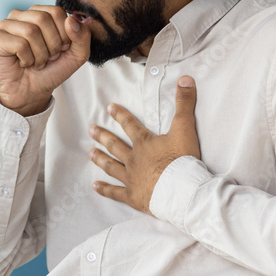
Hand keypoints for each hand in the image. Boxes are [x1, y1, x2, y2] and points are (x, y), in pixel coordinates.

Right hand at [0, 5, 90, 116]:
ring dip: (39, 55)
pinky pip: (19, 44)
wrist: (31, 93)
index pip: (57, 12)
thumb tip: (72, 19)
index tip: (59, 50)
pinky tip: (22, 63)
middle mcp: (22, 15)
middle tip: (47, 58)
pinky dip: (26, 59)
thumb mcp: (76, 55)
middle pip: (43, 19)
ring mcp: (7, 25)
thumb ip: (82, 36)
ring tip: (35, 62)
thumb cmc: (51, 70)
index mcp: (41, 12)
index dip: (63, 35)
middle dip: (51, 45)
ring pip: (30, 31)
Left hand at [89, 76, 200, 214]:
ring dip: (100, 159)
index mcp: (144, 143)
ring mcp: (131, 178)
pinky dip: (105, 189)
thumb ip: (185, 103)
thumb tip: (185, 79)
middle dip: (103, 136)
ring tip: (90, 153)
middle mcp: (134, 159)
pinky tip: (95, 186)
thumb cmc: (184, 160)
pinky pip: (115, 192)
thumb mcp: (185, 128)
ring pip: (111, 166)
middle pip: (115, 145)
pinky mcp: (133, 196)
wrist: (182, 191)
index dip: (120, 114)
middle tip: (91, 130)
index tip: (109, 107)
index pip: (130, 125)